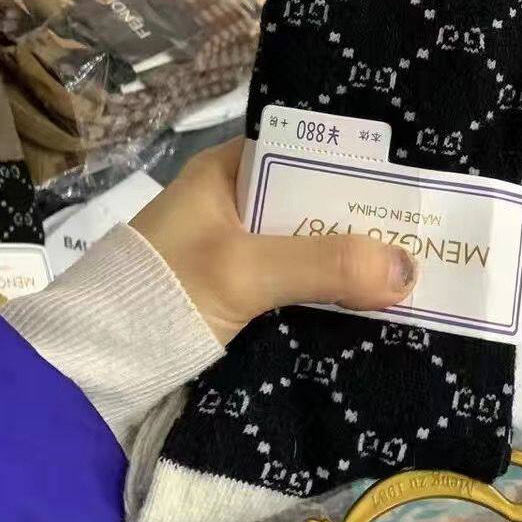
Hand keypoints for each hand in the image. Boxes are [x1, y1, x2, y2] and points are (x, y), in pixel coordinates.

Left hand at [131, 137, 415, 345]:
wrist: (96, 370)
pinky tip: (371, 304)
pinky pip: (295, 284)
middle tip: (425, 233)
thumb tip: (409, 268)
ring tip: (413, 269)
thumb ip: (324, 264)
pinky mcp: (236, 295)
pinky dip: (326, 294)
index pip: (302, 151)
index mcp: (225, 172)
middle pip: (310, 203)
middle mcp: (232, 203)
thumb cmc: (164, 292)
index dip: (353, 166)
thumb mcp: (244, 270)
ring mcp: (233, 251)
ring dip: (347, 263)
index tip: (407, 183)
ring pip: (306, 247)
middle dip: (359, 222)